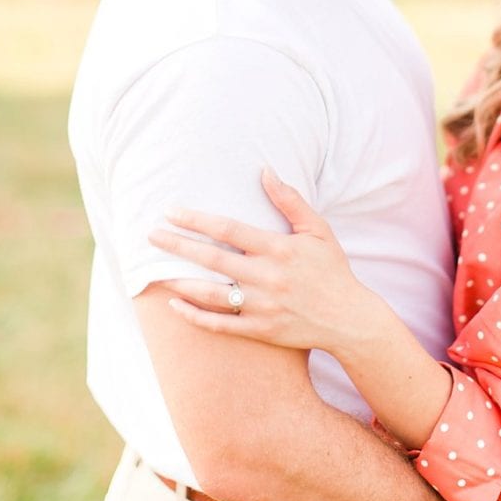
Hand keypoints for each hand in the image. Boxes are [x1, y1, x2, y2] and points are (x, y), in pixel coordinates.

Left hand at [149, 169, 373, 353]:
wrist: (348, 317)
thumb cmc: (331, 269)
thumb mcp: (318, 230)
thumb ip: (290, 200)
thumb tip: (265, 170)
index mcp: (280, 249)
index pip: (230, 230)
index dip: (197, 220)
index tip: (171, 212)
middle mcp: (267, 277)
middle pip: (212, 259)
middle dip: (178, 246)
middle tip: (151, 236)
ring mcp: (262, 306)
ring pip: (210, 294)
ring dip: (179, 282)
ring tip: (155, 272)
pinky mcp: (259, 329)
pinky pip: (218, 324)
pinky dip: (193, 316)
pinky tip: (174, 304)